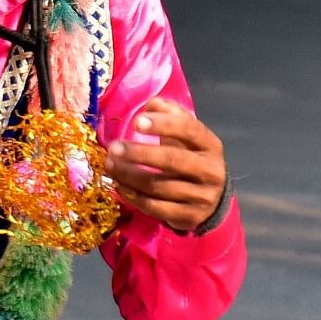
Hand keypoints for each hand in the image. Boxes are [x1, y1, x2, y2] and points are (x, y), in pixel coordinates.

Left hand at [105, 97, 229, 232]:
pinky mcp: (190, 216)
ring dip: (129, 175)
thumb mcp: (185, 137)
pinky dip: (133, 196)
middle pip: (173, 160)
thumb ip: (171, 116)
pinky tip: (118, 186)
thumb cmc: (190, 158)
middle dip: (139, 153)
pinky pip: (156, 207)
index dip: (163, 125)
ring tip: (108, 165)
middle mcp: (211, 170)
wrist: (210, 199)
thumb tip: (152, 103)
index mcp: (211, 145)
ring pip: (160, 186)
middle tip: (113, 147)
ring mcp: (202, 196)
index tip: (136, 122)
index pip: (189, 130)